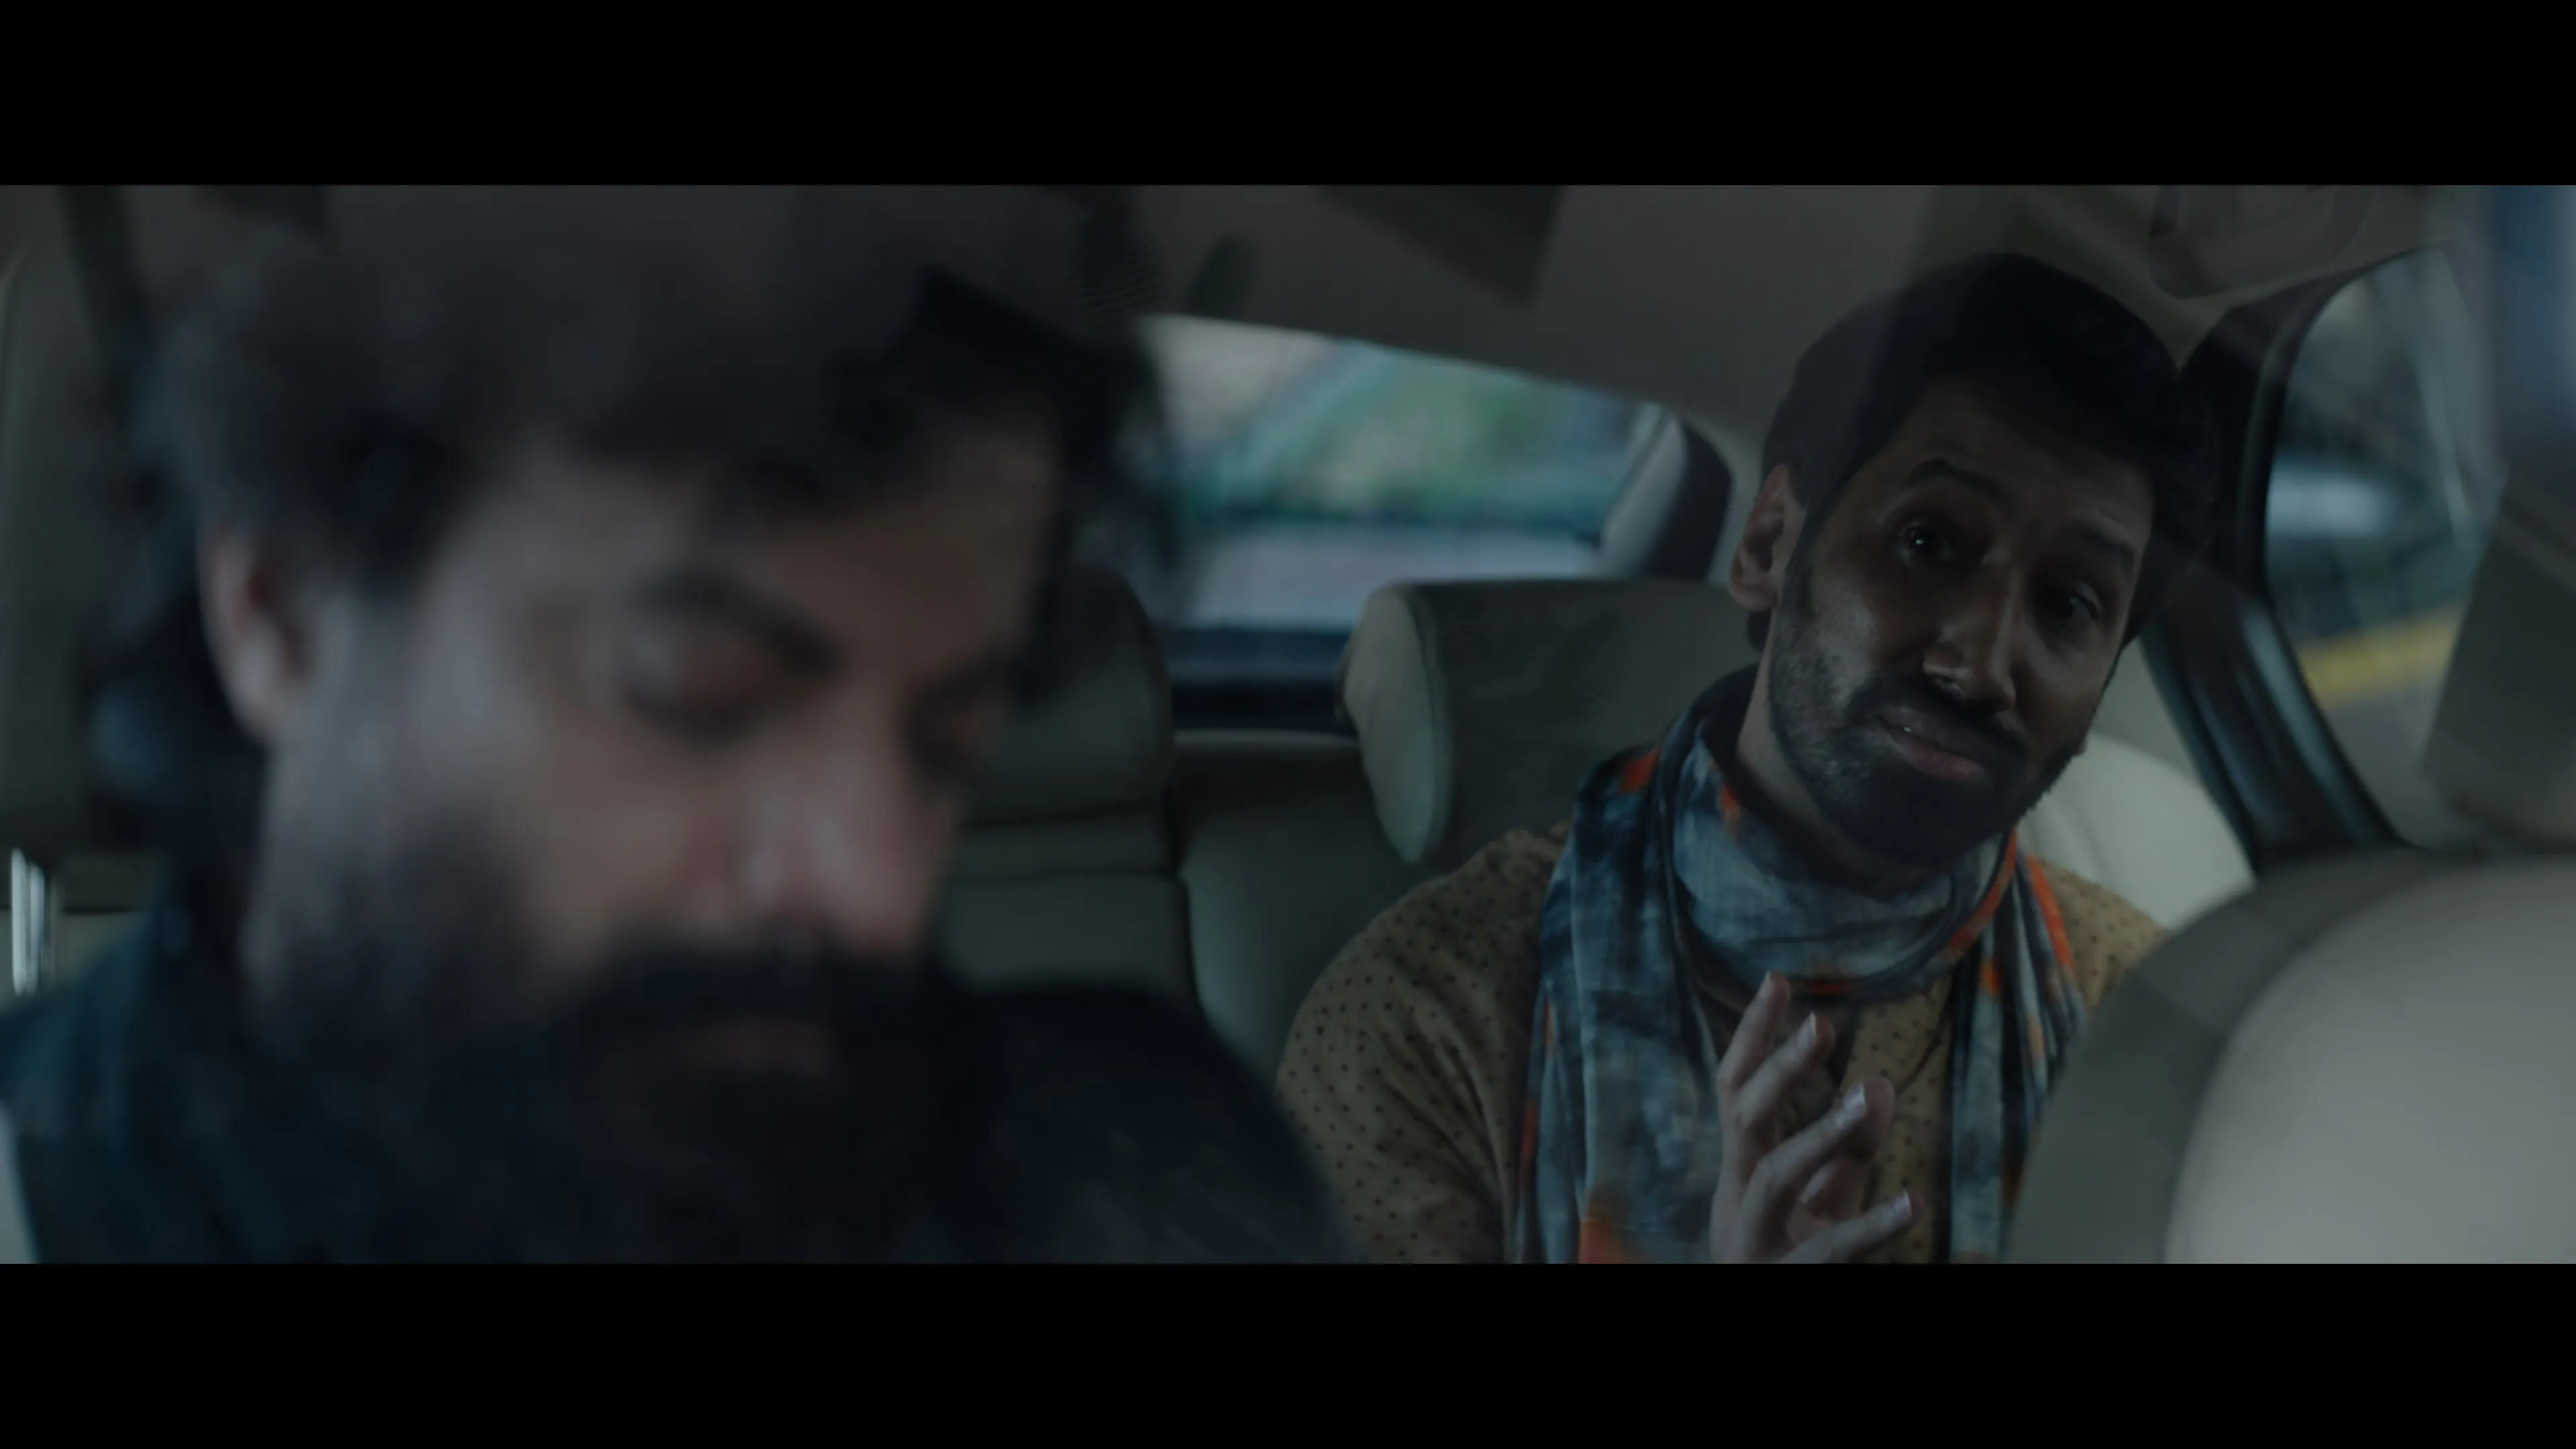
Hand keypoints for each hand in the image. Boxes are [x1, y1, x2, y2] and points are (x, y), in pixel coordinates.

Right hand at [1705, 973, 1913, 1262]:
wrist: (1768, 1310)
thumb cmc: (1795, 1260)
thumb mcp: (1824, 1198)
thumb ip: (1848, 1147)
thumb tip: (1876, 1082)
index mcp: (1741, 1171)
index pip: (1735, 1091)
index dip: (1752, 1037)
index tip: (1778, 981)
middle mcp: (1737, 1199)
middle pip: (1744, 1120)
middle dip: (1779, 1071)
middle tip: (1820, 1027)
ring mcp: (1757, 1242)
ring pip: (1775, 1177)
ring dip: (1821, 1133)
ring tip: (1863, 1096)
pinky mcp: (1790, 1278)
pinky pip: (1829, 1249)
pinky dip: (1870, 1225)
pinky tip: (1910, 1203)